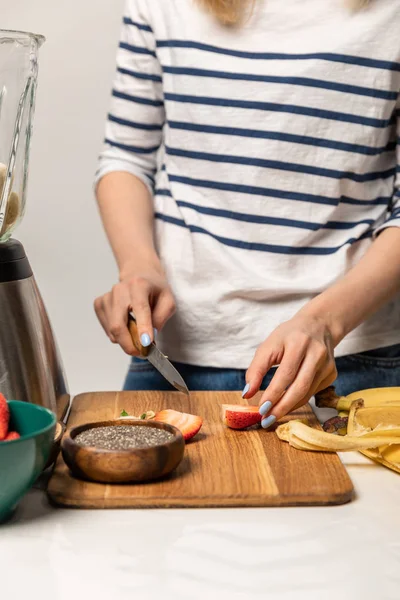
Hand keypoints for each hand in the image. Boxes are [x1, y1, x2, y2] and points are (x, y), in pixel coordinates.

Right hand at [94, 261, 175, 354]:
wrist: (139, 274)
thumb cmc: (155, 289)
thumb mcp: (168, 300)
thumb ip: (161, 318)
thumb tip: (149, 338)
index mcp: (139, 285)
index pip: (140, 309)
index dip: (143, 328)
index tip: (146, 344)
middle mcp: (120, 289)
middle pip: (118, 324)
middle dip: (129, 344)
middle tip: (141, 353)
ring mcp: (107, 297)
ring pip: (112, 330)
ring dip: (125, 340)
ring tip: (137, 334)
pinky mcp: (99, 304)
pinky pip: (107, 329)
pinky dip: (117, 334)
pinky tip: (126, 326)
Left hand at [244, 313, 337, 427]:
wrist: (319, 325)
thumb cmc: (289, 336)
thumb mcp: (269, 345)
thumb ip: (256, 369)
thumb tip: (247, 394)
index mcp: (298, 343)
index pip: (285, 373)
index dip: (273, 393)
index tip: (261, 409)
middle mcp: (316, 354)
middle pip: (300, 387)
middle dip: (282, 407)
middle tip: (267, 420)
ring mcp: (327, 365)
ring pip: (306, 393)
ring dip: (288, 407)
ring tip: (272, 416)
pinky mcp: (332, 373)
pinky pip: (312, 392)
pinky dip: (298, 400)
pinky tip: (287, 402)